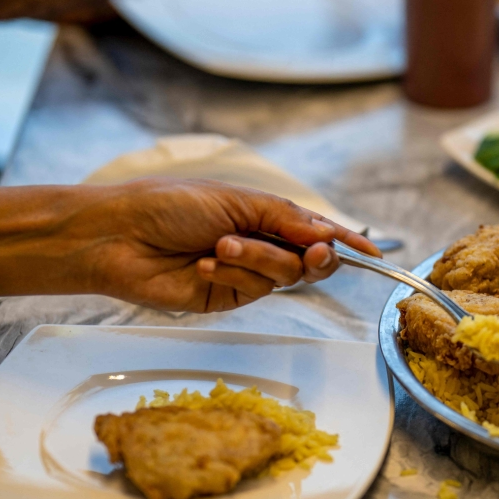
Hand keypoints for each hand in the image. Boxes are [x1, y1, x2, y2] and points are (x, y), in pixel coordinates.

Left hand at [0, 178, 380, 311]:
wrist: (120, 235)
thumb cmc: (172, 204)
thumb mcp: (240, 200)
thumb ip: (289, 221)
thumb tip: (331, 237)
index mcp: (268, 216)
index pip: (319, 232)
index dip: (348, 243)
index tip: (377, 254)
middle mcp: (264, 246)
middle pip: (312, 260)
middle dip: (313, 255)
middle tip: (311, 251)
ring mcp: (247, 275)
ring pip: (284, 275)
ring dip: (256, 258)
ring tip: (220, 245)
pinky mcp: (228, 299)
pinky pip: (253, 289)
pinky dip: (233, 274)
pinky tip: (205, 264)